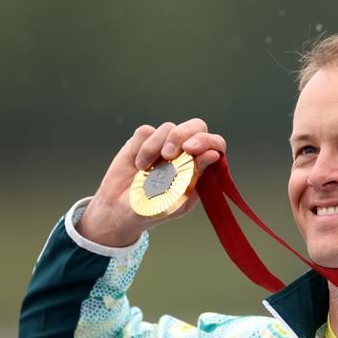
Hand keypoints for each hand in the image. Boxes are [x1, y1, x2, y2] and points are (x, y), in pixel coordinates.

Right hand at [76, 118, 225, 246]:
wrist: (122, 211)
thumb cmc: (154, 209)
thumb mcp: (176, 200)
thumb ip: (194, 176)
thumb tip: (213, 154)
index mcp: (201, 167)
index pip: (216, 145)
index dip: (207, 142)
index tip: (191, 150)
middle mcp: (186, 152)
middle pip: (196, 126)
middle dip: (183, 134)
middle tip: (168, 154)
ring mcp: (166, 144)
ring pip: (169, 127)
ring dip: (155, 148)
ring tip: (146, 170)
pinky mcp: (144, 139)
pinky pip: (146, 131)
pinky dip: (141, 148)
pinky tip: (139, 165)